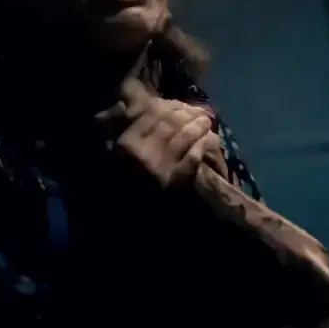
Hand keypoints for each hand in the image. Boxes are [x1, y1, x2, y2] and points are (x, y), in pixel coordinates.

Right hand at [97, 78, 227, 187]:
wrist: (143, 223)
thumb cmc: (130, 182)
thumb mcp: (118, 153)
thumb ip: (124, 128)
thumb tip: (132, 104)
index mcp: (125, 143)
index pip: (150, 115)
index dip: (169, 107)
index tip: (180, 105)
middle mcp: (141, 153)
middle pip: (169, 124)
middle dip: (186, 114)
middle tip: (200, 112)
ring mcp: (159, 168)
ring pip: (182, 137)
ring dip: (198, 127)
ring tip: (206, 123)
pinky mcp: (176, 182)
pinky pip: (193, 157)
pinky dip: (203, 146)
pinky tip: (210, 140)